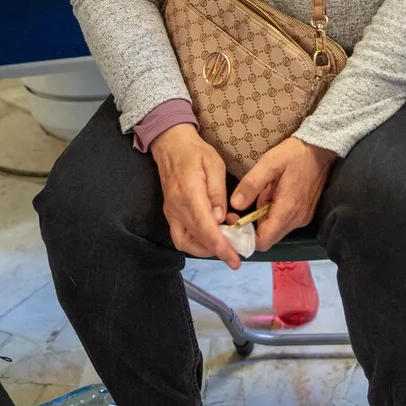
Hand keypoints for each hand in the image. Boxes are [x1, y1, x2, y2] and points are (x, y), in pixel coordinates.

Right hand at [150, 125, 241, 267]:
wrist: (171, 145)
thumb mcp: (214, 165)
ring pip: (185, 243)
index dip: (220, 246)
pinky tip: (210, 238)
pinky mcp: (170, 214)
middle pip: (196, 240)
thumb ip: (217, 192)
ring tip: (224, 244)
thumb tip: (220, 218)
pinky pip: (180, 236)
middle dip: (217, 250)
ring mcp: (171, 212)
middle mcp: (177, 208)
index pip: (205, 228)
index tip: (234, 259)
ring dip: (205, 249)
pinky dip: (195, 243)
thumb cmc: (195, 152)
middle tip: (236, 250)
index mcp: (189, 194)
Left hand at [229, 137, 336, 251]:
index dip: (245, 235)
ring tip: (264, 192)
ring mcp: (303, 218)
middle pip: (268, 237)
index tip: (234, 218)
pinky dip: (273, 214)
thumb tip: (235, 204)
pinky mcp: (305, 214)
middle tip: (243, 204)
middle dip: (252, 225)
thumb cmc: (295, 154)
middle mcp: (297, 219)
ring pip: (275, 229)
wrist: (322, 149)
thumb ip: (251, 184)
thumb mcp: (270, 162)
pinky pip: (284, 222)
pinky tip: (273, 194)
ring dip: (263, 217)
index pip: (263, 240)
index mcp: (288, 209)